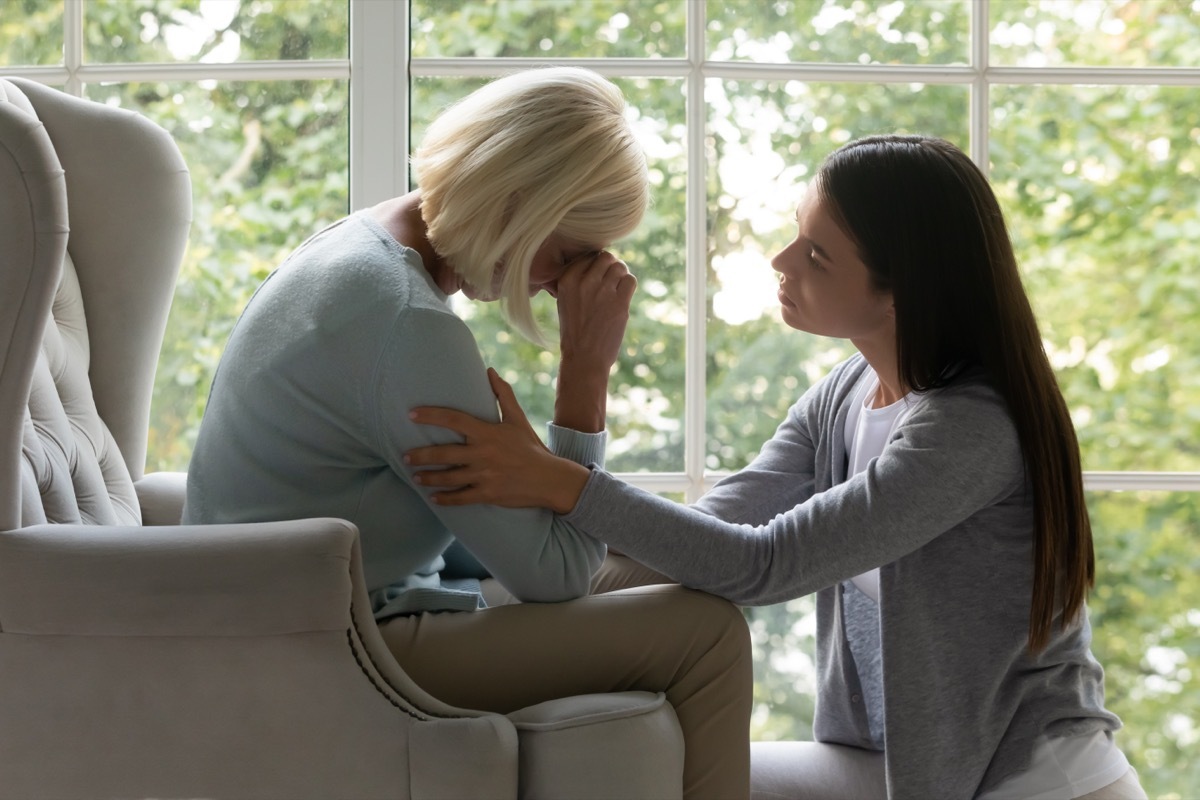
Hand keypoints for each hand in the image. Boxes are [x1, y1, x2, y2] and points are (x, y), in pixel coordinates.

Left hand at [407, 368, 590, 513]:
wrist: (549, 479)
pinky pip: (461, 498)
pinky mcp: (488, 494)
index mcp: (488, 433)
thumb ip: (503, 394)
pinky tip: (433, 498)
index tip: (412, 414)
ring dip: (429, 478)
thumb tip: (490, 371)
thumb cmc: (530, 447)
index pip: (454, 419)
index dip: (431, 415)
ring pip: (449, 478)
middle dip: (421, 456)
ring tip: (415, 477)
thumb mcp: (517, 419)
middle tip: (405, 456)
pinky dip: (445, 499)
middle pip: (444, 453)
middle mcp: (483, 454)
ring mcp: (485, 475)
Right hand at [556, 251, 636, 372]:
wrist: (583, 358)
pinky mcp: (619, 303)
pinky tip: (623, 295)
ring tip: (617, 288)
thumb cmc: (574, 331)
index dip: (596, 264)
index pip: (588, 256)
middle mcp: (584, 282)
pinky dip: (629, 284)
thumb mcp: (565, 301)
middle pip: (606, 257)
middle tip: (610, 280)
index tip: (598, 276)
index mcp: (567, 280)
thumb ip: (577, 281)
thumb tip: (597, 262)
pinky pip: (631, 280)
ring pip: (620, 266)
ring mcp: (603, 292)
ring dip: (621, 274)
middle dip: (611, 266)